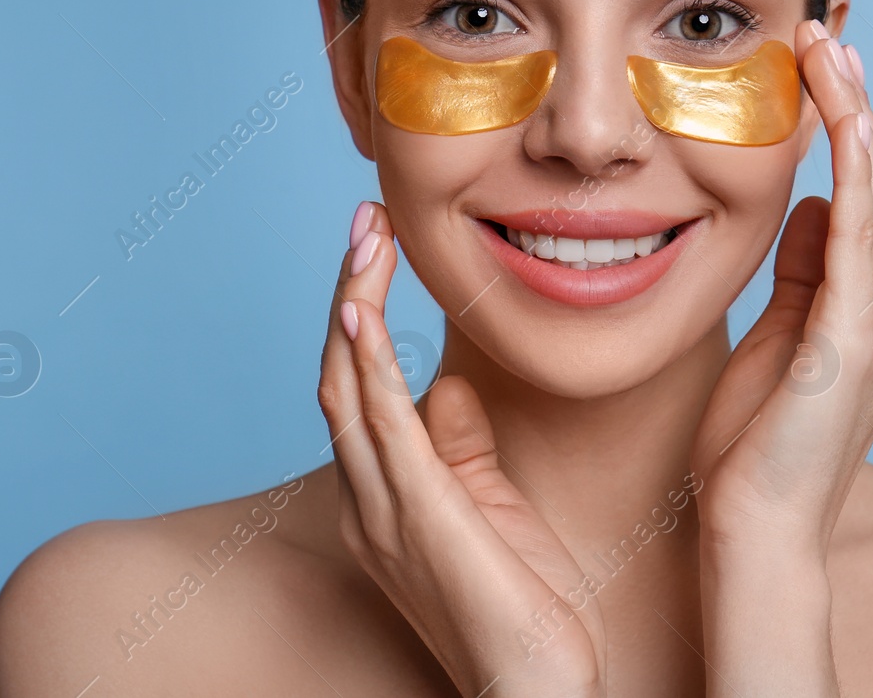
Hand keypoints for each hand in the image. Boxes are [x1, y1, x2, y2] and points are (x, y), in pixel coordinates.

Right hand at [318, 202, 606, 696]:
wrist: (535, 685)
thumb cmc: (519, 603)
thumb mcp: (487, 504)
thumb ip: (459, 444)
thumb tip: (443, 382)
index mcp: (382, 493)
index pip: (357, 387)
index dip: (357, 313)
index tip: (376, 248)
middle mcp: (368, 498)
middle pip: (338, 375)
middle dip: (348, 292)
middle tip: (364, 221)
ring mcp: (386, 510)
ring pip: (348, 390)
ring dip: (352, 306)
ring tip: (365, 239)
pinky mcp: (420, 518)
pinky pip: (382, 430)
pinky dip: (367, 368)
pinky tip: (363, 315)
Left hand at [691, 19, 872, 562]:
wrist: (757, 529)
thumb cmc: (755, 445)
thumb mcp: (778, 336)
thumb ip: (801, 272)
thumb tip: (806, 203)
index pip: (872, 196)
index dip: (851, 126)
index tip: (819, 66)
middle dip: (855, 101)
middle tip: (822, 33)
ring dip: (854, 114)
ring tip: (824, 51)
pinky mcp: (857, 340)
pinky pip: (860, 233)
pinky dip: (852, 167)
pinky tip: (837, 117)